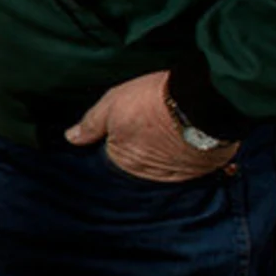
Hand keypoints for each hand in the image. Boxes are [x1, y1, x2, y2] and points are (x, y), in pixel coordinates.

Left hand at [65, 70, 231, 182]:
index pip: (114, 155)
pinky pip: (191, 165)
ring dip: (167, 152)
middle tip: (152, 121)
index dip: (120, 137)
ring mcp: (177, 174)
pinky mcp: (202, 170)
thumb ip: (91, 123)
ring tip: (172, 128)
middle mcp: (147, 174)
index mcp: (122, 160)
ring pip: (165, 164)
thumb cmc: (153, 100)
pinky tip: (191, 137)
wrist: (204, 101)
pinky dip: (189, 154)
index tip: (130, 123)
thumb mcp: (113, 103)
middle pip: (140, 161)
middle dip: (143, 145)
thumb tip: (71, 138)